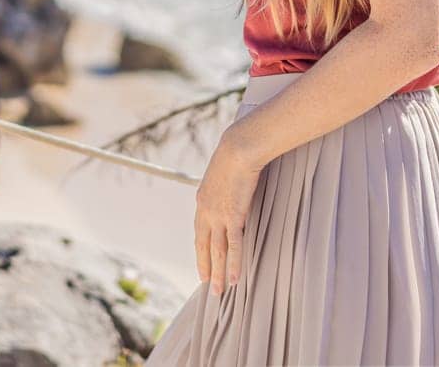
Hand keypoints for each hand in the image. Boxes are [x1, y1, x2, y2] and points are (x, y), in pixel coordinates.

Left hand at [194, 125, 265, 296]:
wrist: (238, 147)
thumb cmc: (235, 154)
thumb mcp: (224, 172)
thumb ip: (225, 187)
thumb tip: (234, 190)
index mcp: (202, 200)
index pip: (199, 231)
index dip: (201, 249)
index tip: (203, 262)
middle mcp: (205, 211)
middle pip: (203, 246)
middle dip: (205, 267)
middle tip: (207, 285)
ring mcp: (218, 215)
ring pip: (216, 251)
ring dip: (217, 273)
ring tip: (218, 291)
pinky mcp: (233, 216)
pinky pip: (233, 246)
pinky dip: (232, 264)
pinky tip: (233, 278)